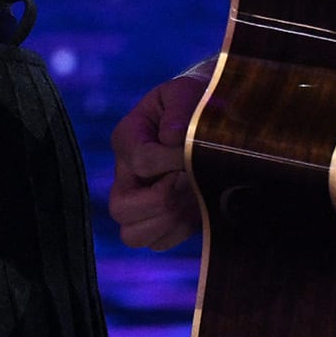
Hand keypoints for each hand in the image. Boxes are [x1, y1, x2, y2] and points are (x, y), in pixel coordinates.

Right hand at [110, 67, 211, 250]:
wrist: (214, 116)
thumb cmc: (200, 101)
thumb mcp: (189, 93)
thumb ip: (179, 112)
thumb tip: (172, 140)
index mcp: (128, 137)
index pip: (140, 161)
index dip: (170, 162)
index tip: (195, 154)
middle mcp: (128, 173)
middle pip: (121, 209)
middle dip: (160, 201)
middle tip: (188, 182)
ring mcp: (142, 198)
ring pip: (133, 235)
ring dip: (167, 221)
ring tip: (192, 196)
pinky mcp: (163, 217)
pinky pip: (158, 242)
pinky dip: (177, 232)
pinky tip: (196, 207)